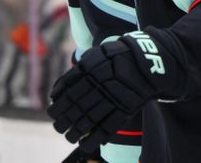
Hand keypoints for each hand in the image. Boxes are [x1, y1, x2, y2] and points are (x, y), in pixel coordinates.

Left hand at [47, 31, 181, 152]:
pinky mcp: (126, 107)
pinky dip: (94, 139)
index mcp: (91, 67)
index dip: (58, 104)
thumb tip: (56, 92)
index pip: (68, 90)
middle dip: (64, 120)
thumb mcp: (96, 56)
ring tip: (69, 137)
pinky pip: (107, 127)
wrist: (148, 60)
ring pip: (89, 118)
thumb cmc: (116, 59)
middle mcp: (101, 82)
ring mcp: (114, 95)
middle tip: (58, 127)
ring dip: (75, 131)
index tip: (52, 112)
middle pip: (76, 106)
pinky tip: (85, 144)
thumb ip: (77, 72)